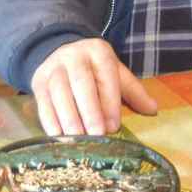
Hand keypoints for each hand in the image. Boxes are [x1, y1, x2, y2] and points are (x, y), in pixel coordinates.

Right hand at [30, 38, 157, 135]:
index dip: (110, 102)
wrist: (60, 54)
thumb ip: (133, 91)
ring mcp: (54, 67)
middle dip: (90, 111)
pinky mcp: (38, 81)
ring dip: (69, 119)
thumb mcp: (115, 73)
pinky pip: (43, 102)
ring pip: (60, 92)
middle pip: (81, 83)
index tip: (113, 126)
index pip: (106, 75)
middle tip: (97, 135)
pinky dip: (51, 121)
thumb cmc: (94, 69)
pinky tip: (59, 136)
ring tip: (78, 140)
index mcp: (98, 51)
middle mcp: (74, 56)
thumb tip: (153, 110)